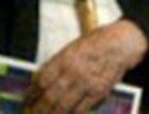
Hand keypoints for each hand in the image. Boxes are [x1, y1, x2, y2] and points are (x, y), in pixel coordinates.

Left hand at [27, 20, 147, 113]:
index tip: (27, 99)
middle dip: (38, 108)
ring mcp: (86, 84)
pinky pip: (80, 109)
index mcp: (65, 58)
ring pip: (63, 106)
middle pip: (50, 97)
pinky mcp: (98, 93)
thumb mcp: (72, 46)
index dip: (32, 93)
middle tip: (31, 113)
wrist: (121, 44)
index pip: (42, 80)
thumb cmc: (96, 42)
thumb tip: (41, 80)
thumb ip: (58, 63)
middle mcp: (74, 72)